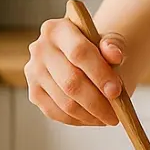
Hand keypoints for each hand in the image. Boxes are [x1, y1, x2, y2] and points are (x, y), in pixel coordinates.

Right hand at [23, 11, 127, 125]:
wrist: (84, 56)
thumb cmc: (99, 49)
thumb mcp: (110, 41)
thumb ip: (114, 45)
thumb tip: (115, 54)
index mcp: (58, 29)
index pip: (79, 52)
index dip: (99, 74)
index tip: (116, 92)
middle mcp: (40, 48)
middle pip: (71, 82)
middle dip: (97, 101)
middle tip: (115, 114)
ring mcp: (33, 72)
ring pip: (64, 102)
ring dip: (90, 115)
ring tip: (108, 117)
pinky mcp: (34, 93)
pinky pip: (55, 113)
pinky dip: (77, 120)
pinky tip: (93, 118)